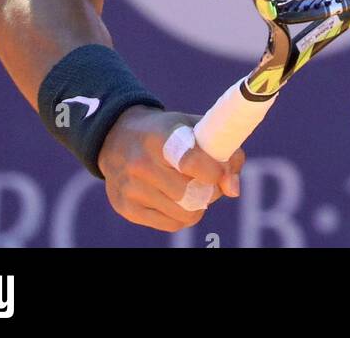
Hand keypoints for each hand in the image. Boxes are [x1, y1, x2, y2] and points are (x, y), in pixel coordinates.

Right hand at [97, 105, 243, 231]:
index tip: (223, 174)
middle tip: (211, 182)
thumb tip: (233, 189)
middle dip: (210, 191)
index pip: (189, 160)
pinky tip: (178, 199)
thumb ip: (221, 150)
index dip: (213, 171)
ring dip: (198, 205)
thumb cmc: (165, 132)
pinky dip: (182, 215)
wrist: (116, 137)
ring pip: (183, 214)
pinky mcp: (127, 208)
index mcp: (160, 136)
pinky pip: (170, 224)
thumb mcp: (191, 126)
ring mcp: (131, 188)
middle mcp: (141, 163)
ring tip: (195, 189)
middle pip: (190, 194)